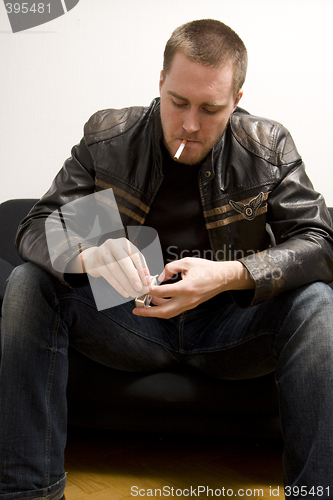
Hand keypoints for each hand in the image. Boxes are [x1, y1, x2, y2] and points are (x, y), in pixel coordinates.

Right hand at [79, 238, 150, 297]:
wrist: (94, 259)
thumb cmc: (115, 259)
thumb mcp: (126, 258)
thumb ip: (137, 268)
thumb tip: (147, 281)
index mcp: (124, 243)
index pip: (136, 256)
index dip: (143, 270)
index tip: (147, 281)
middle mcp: (113, 245)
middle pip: (125, 262)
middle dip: (133, 276)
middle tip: (140, 288)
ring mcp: (103, 253)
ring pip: (116, 271)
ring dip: (126, 284)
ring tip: (133, 293)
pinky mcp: (97, 263)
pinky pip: (109, 277)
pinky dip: (118, 286)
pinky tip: (124, 292)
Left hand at [133, 257, 253, 318]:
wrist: (223, 278)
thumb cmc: (206, 268)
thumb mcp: (187, 262)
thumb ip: (170, 268)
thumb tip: (160, 277)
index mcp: (186, 288)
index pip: (161, 293)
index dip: (149, 290)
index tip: (141, 286)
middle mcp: (187, 300)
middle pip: (163, 311)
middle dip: (148, 312)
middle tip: (135, 310)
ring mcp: (189, 305)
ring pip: (168, 313)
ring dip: (155, 311)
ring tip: (143, 306)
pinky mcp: (190, 306)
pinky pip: (174, 310)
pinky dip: (164, 307)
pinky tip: (156, 302)